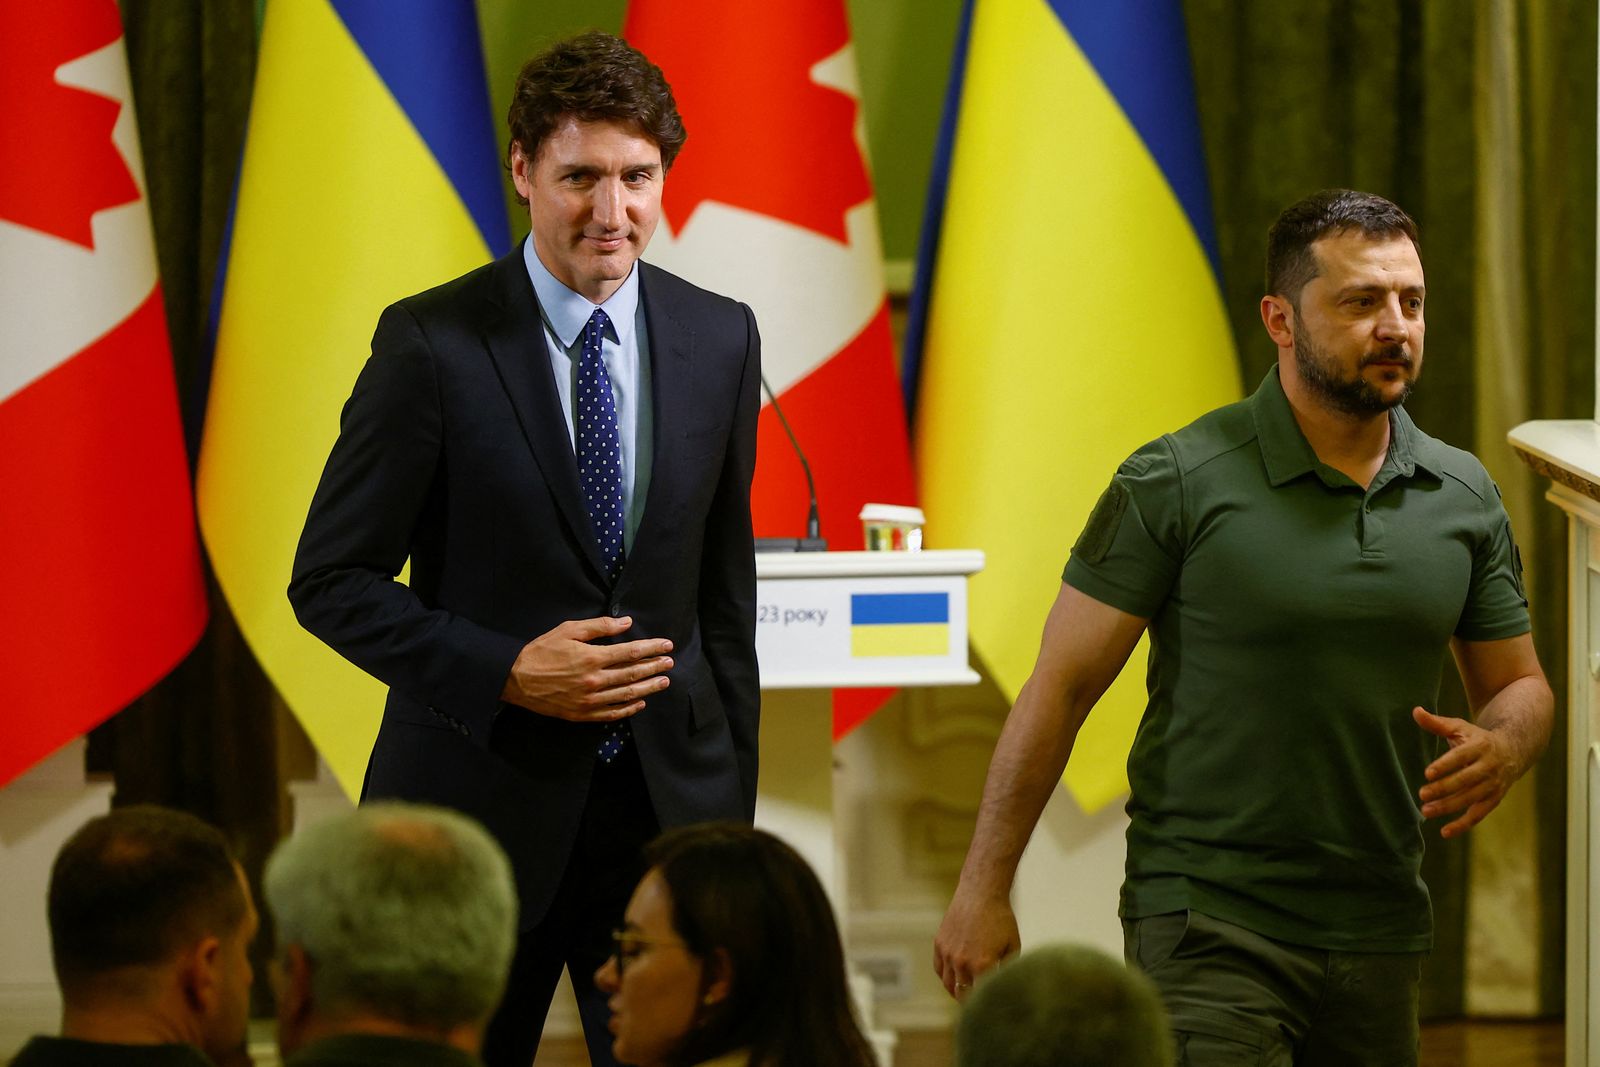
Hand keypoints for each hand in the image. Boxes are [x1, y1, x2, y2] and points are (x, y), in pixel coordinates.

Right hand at [502, 616, 672, 720]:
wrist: (514, 678)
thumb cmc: (541, 651)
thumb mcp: (568, 630)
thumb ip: (599, 627)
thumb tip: (626, 622)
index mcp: (591, 657)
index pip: (630, 652)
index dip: (651, 648)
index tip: (666, 646)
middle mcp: (594, 681)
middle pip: (632, 674)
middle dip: (654, 667)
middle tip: (669, 663)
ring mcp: (588, 700)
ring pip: (626, 695)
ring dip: (647, 688)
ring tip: (663, 682)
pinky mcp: (581, 714)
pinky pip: (611, 714)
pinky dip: (628, 709)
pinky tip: (639, 703)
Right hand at [933, 886, 1019, 999]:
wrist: (980, 893)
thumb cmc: (1001, 919)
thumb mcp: (1012, 946)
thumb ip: (1008, 969)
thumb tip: (1007, 985)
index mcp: (982, 966)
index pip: (981, 998)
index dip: (986, 1005)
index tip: (990, 1009)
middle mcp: (962, 962)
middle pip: (962, 994)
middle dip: (971, 1002)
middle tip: (978, 1006)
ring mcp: (948, 953)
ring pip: (948, 984)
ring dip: (956, 992)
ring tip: (965, 994)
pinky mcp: (940, 944)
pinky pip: (939, 969)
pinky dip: (945, 976)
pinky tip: (954, 977)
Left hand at [1413, 706, 1517, 837]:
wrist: (1513, 750)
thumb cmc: (1477, 738)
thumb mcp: (1460, 727)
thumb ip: (1437, 723)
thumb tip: (1415, 711)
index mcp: (1481, 746)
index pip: (1461, 756)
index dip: (1445, 765)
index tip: (1428, 773)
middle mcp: (1490, 767)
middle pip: (1466, 780)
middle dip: (1444, 788)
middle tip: (1422, 794)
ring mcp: (1493, 785)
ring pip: (1471, 799)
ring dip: (1449, 806)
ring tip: (1425, 811)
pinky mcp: (1494, 799)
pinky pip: (1479, 814)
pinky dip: (1463, 824)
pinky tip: (1444, 832)